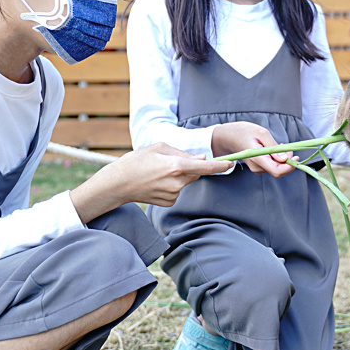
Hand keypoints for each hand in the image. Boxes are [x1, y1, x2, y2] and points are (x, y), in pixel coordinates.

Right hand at [71, 143, 232, 219]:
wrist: (118, 183)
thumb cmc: (137, 161)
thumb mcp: (159, 147)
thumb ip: (182, 152)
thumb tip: (201, 159)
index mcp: (176, 166)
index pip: (205, 167)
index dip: (220, 166)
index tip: (231, 164)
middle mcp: (177, 182)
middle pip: (196, 173)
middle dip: (191, 167)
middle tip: (172, 162)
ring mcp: (173, 194)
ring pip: (186, 182)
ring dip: (180, 176)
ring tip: (159, 172)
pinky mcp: (169, 202)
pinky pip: (178, 191)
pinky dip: (173, 185)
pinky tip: (157, 183)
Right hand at [211, 121, 297, 177]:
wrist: (229, 137)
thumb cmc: (245, 132)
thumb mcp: (261, 132)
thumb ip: (273, 146)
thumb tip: (285, 159)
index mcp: (257, 158)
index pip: (276, 171)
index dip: (289, 167)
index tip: (296, 157)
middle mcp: (257, 167)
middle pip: (278, 170)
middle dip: (287, 160)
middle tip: (288, 147)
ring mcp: (257, 168)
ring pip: (276, 168)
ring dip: (282, 158)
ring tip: (278, 145)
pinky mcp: (258, 168)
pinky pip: (271, 166)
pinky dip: (276, 158)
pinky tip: (274, 149)